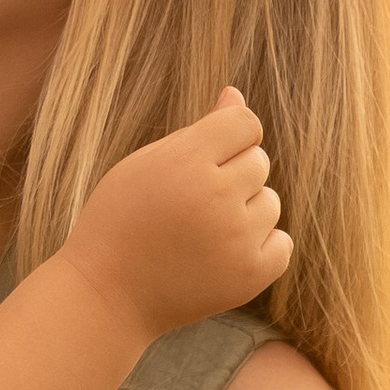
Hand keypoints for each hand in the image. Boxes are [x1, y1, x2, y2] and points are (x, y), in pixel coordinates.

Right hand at [66, 89, 289, 335]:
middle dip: (232, 175)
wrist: (107, 294)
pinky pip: (282, 242)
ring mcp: (237, 239)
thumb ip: (197, 130)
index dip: (229, 136)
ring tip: (203, 231)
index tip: (207, 157)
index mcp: (186, 161)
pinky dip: (259, 246)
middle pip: (259, 161)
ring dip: (245, 211)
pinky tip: (223, 253)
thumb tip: (235, 95)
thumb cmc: (121, 220)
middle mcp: (217, 197)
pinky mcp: (250, 276)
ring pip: (271, 202)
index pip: (245, 123)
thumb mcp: (146, 163)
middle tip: (192, 202)